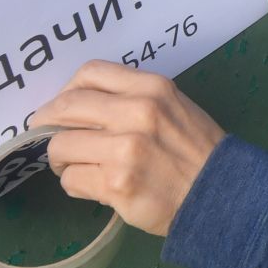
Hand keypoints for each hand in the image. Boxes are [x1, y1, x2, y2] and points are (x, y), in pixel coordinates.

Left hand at [30, 61, 225, 236]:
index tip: (63, 108)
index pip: (89, 73)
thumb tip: (79, 105)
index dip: (67, 91)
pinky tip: (93, 186)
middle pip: (65, 108)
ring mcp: (126, 149)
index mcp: (151, 87)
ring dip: (61, 159)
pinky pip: (71, 180)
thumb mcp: (172, 106)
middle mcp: (137, 112)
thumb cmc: (195, 150)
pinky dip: (75, 184)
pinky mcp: (117, 184)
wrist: (220, 193)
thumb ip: (132, 98)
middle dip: (47, 125)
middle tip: (50, 138)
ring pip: (60, 147)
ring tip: (77, 166)